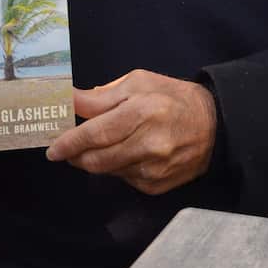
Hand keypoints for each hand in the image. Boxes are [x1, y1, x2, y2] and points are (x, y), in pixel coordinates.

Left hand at [45, 69, 215, 195]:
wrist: (215, 125)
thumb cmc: (173, 97)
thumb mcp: (139, 82)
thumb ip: (101, 96)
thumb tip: (68, 100)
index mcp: (143, 111)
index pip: (95, 133)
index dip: (69, 142)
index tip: (52, 147)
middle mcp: (149, 144)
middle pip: (96, 158)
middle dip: (75, 155)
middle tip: (65, 149)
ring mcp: (153, 169)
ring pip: (106, 171)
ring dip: (93, 161)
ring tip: (95, 147)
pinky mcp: (156, 185)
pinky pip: (123, 179)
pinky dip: (115, 167)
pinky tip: (124, 154)